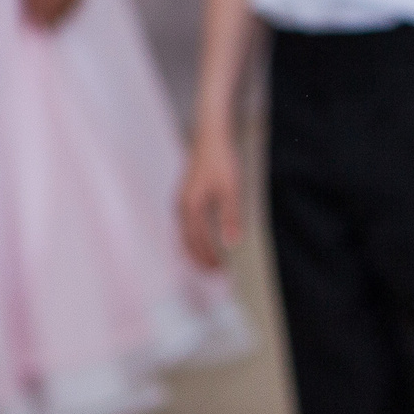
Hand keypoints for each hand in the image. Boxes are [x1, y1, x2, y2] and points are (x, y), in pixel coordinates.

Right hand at [176, 128, 242, 270]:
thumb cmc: (222, 162)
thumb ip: (231, 217)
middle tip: (214, 274)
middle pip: (187, 241)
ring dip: (195, 250)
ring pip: (184, 234)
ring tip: (209, 263)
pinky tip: (202, 243)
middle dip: (199, 259)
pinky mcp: (184, 197)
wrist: (210, 139)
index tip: (220, 272)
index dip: (209, 258)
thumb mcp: (231, 190)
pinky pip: (185, 226)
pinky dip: (192, 239)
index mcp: (191, 208)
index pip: (199, 241)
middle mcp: (181, 207)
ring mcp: (180, 202)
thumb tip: (233, 243)